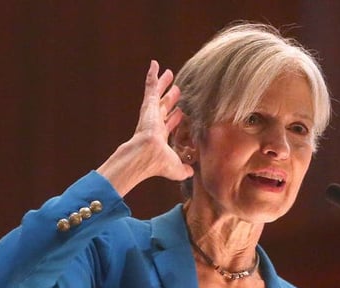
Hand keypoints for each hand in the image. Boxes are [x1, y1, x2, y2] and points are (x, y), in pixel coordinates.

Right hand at [97, 60, 193, 195]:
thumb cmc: (159, 163)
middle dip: (171, 98)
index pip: (169, 124)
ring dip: (163, 84)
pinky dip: (153, 75)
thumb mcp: (176, 168)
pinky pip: (151, 85)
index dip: (176, 118)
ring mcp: (151, 112)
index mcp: (160, 136)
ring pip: (158, 94)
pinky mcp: (149, 104)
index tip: (181, 113)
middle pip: (164, 106)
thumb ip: (185, 169)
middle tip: (177, 89)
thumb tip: (192, 173)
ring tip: (168, 73)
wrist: (147, 155)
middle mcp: (155, 123)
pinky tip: (155, 64)